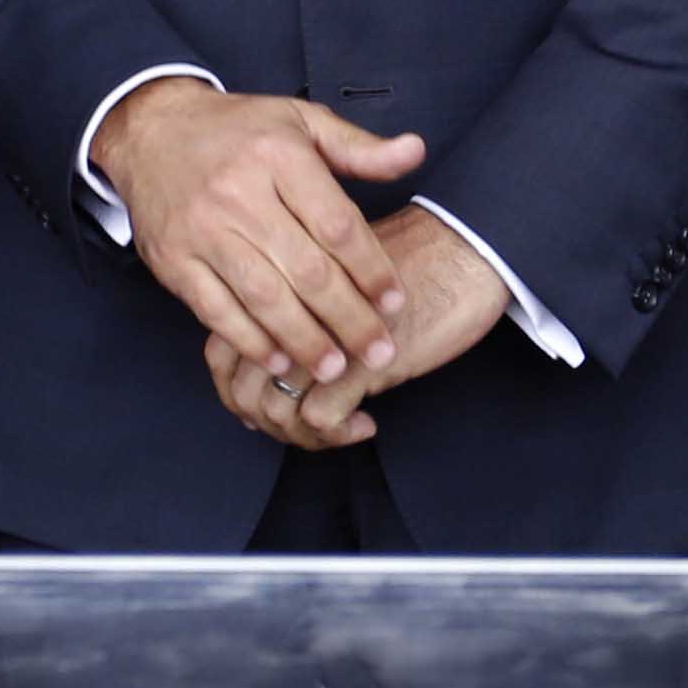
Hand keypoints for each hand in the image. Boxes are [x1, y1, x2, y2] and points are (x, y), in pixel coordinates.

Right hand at [95, 79, 418, 392]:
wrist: (151, 131)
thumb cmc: (238, 130)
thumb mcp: (301, 121)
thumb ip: (358, 146)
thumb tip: (415, 152)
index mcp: (279, 155)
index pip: (337, 225)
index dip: (371, 268)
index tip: (394, 302)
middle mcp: (239, 193)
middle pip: (306, 269)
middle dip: (348, 319)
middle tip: (379, 351)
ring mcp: (201, 230)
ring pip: (263, 296)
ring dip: (303, 339)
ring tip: (335, 369)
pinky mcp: (173, 260)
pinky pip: (215, 309)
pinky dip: (248, 339)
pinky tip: (278, 359)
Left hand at [207, 204, 517, 447]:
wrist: (466, 250)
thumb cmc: (409, 264)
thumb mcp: (340, 283)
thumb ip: (302, 313)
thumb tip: (276, 373)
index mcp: (277, 285)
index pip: (221, 352)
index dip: (237, 390)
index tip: (270, 406)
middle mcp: (287, 312)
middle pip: (242, 388)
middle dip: (267, 422)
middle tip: (307, 429)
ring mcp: (319, 337)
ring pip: (275, 411)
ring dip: (302, 437)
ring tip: (340, 430)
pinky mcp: (355, 362)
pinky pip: (319, 420)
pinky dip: (335, 435)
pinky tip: (366, 424)